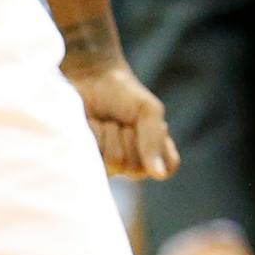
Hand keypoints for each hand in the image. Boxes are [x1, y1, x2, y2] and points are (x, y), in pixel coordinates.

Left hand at [65, 59, 179, 178]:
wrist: (91, 80)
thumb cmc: (124, 94)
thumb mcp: (148, 110)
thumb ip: (154, 140)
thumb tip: (158, 175)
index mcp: (154, 151)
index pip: (167, 168)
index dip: (157, 150)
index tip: (146, 126)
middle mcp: (133, 162)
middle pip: (136, 167)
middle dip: (129, 136)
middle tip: (123, 120)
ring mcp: (109, 165)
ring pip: (115, 162)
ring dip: (110, 134)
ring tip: (106, 121)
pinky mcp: (87, 161)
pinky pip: (94, 158)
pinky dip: (94, 135)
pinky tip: (92, 124)